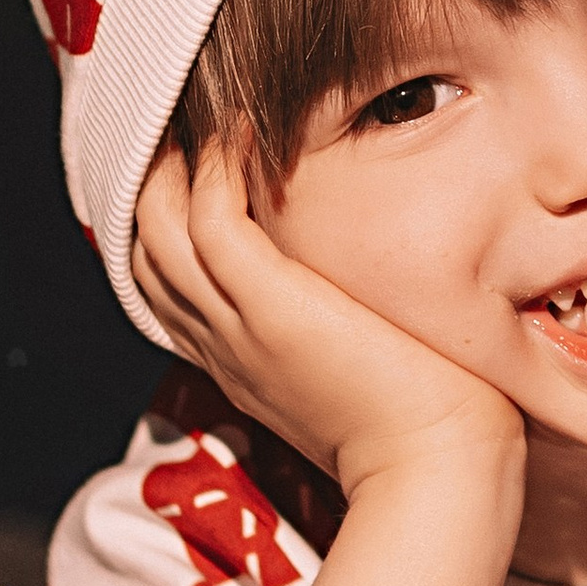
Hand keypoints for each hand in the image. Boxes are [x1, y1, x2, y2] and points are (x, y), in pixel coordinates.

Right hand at [134, 142, 522, 500]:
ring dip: (174, 165)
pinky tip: (240, 130)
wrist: (439, 471)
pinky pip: (213, 224)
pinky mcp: (273, 310)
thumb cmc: (426, 427)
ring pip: (159, 233)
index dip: (165, 226)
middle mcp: (225, 345)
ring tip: (204, 114)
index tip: (191, 172)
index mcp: (241, 362)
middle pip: (147, 253)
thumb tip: (361, 291)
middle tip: (184, 125)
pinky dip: (215, 170)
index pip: (170, 286)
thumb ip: (338, 330)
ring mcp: (240, 328)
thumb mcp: (360, 371)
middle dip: (151, 184)